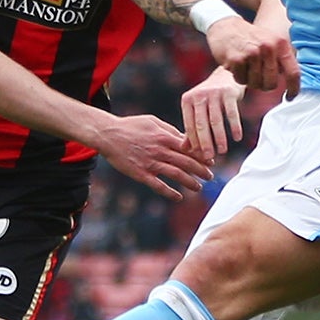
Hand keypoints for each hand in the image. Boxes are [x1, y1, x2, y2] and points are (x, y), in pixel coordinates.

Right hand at [91, 113, 212, 200]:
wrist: (108, 134)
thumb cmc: (131, 126)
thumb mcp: (153, 122)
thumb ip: (170, 131)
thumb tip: (185, 139)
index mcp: (165, 137)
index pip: (190, 148)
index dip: (202, 156)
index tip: (211, 162)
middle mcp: (160, 150)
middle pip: (187, 162)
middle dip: (201, 171)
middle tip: (210, 176)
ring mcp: (150, 163)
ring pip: (176, 175)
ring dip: (190, 183)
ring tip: (198, 188)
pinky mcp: (140, 174)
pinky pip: (158, 186)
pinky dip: (170, 193)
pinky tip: (178, 197)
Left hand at [180, 68, 245, 158]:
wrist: (226, 75)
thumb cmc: (209, 98)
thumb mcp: (197, 110)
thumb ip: (191, 128)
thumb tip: (185, 150)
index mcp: (187, 101)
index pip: (189, 125)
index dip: (194, 142)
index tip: (199, 156)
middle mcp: (198, 96)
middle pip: (201, 124)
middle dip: (205, 143)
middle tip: (209, 157)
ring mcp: (213, 93)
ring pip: (216, 120)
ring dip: (219, 138)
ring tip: (223, 151)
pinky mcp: (228, 92)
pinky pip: (232, 113)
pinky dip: (235, 127)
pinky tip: (237, 138)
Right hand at [204, 15, 297, 92]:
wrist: (226, 27)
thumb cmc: (251, 38)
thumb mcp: (272, 42)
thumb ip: (282, 59)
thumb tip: (293, 82)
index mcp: (280, 44)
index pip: (293, 72)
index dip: (293, 89)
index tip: (290, 97)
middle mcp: (268, 48)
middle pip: (272, 83)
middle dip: (265, 85)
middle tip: (259, 78)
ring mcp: (252, 53)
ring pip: (255, 84)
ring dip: (250, 81)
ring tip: (247, 68)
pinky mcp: (236, 59)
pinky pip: (241, 80)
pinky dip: (239, 77)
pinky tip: (237, 66)